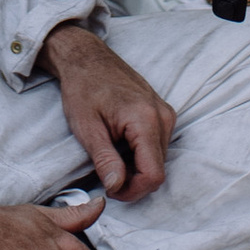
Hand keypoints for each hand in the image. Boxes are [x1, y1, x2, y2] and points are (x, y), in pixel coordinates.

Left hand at [40, 20, 175, 195]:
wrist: (87, 59)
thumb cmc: (83, 89)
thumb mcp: (87, 128)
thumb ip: (105, 160)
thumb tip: (117, 188)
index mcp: (146, 120)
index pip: (153, 175)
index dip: (132, 191)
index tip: (109, 188)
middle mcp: (164, 117)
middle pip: (158, 170)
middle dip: (132, 180)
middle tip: (104, 172)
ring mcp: (166, 114)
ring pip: (158, 160)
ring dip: (135, 168)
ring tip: (110, 154)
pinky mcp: (163, 114)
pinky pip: (157, 146)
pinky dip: (139, 154)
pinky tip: (119, 144)